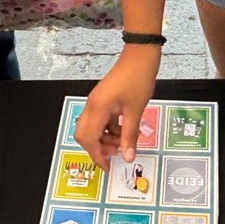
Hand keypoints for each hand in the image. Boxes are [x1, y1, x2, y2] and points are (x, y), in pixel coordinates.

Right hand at [75, 45, 160, 169]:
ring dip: (105, 138)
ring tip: (124, 142)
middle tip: (116, 153)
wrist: (140, 55)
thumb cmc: (138, 79)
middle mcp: (92, 105)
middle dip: (97, 147)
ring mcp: (97, 102)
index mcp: (97, 109)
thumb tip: (127, 157)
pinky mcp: (104, 99)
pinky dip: (110, 129)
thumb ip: (130, 135)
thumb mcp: (136, 110)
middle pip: (84, 134)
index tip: (108, 168)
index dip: (97, 156)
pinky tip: (125, 131)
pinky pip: (101, 120)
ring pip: (92, 127)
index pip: (89, 140)